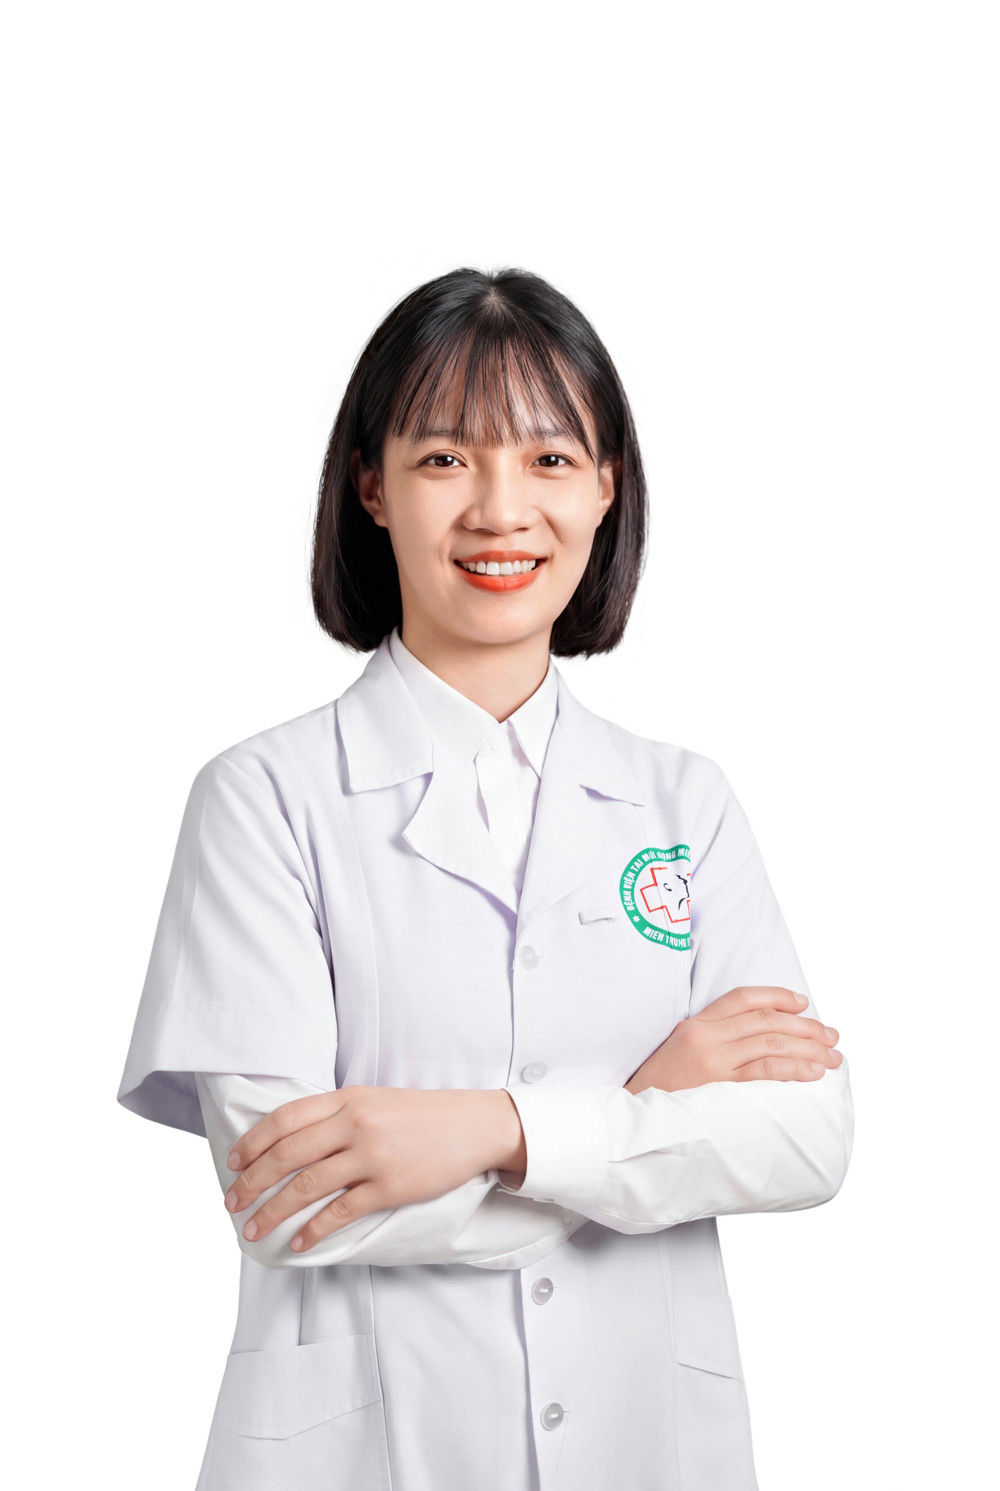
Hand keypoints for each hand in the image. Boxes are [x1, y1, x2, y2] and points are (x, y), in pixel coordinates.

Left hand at [222, 1085, 525, 1252]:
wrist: (473, 1125)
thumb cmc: (422, 1115)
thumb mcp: (374, 1100)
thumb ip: (336, 1115)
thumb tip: (292, 1141)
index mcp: (347, 1099)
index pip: (284, 1119)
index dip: (253, 1142)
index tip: (233, 1162)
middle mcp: (354, 1124)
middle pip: (286, 1154)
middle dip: (251, 1181)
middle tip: (232, 1203)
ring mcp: (371, 1156)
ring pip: (306, 1186)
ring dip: (273, 1211)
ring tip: (254, 1230)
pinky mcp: (389, 1186)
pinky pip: (340, 1212)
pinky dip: (313, 1229)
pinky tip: (298, 1242)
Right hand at [624, 985, 842, 1093]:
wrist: (632, 1119)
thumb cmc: (660, 1092)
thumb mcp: (679, 1054)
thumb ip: (712, 1042)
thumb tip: (757, 1043)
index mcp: (695, 1025)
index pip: (742, 998)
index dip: (776, 996)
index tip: (803, 1003)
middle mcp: (704, 1036)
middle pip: (765, 1020)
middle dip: (805, 1027)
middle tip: (832, 1036)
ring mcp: (711, 1060)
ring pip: (771, 1043)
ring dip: (808, 1049)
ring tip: (832, 1057)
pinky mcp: (718, 1086)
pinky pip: (765, 1072)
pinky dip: (794, 1069)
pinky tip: (813, 1073)